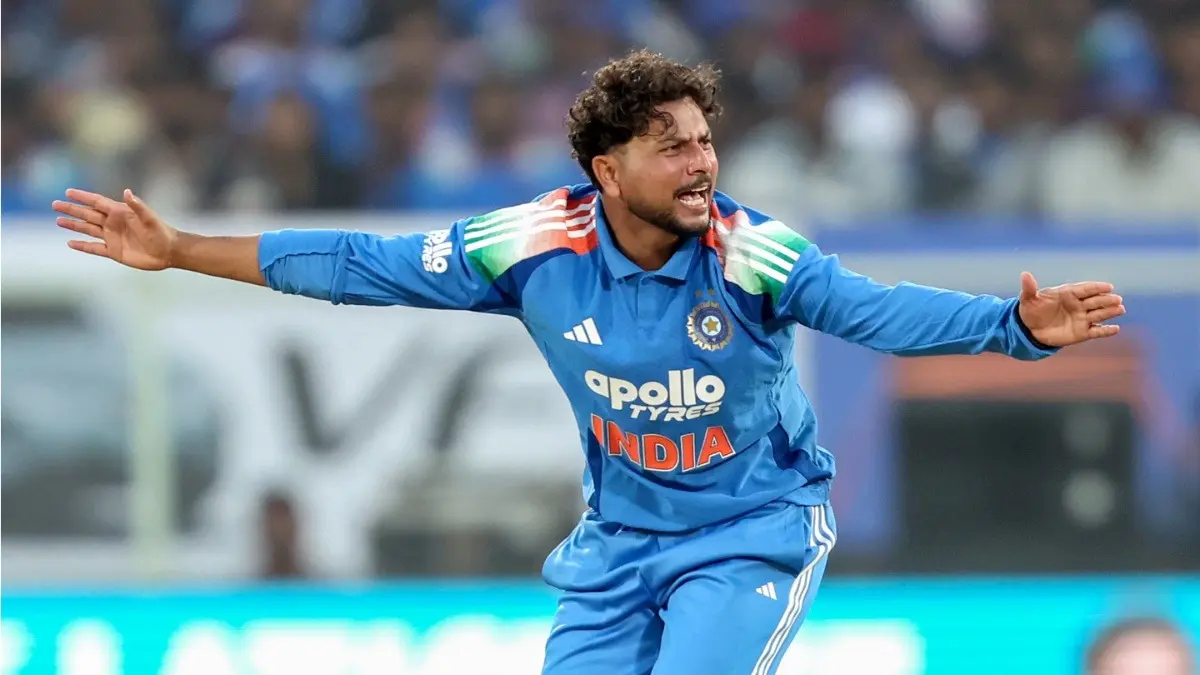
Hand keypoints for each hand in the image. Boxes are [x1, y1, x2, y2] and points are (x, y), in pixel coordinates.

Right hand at [52, 189, 175, 270]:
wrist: (169, 252)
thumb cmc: (161, 232)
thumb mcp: (150, 218)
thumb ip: (138, 206)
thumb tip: (127, 192)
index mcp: (120, 213)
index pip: (97, 202)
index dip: (83, 197)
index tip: (68, 192)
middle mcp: (113, 224)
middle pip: (88, 214)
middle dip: (72, 209)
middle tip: (55, 204)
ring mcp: (112, 237)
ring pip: (88, 230)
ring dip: (73, 225)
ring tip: (58, 221)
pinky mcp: (114, 251)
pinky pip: (94, 248)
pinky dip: (82, 246)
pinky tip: (70, 243)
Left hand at [1017, 271, 1124, 346]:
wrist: (1030, 329)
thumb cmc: (1031, 310)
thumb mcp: (1028, 299)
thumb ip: (1030, 288)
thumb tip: (1025, 274)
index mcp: (1068, 293)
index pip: (1085, 289)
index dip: (1096, 287)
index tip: (1108, 287)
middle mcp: (1078, 305)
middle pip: (1095, 301)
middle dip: (1106, 300)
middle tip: (1117, 299)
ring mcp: (1081, 318)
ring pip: (1099, 314)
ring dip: (1110, 312)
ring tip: (1120, 309)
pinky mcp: (1082, 332)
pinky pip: (1097, 332)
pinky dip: (1106, 331)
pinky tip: (1116, 329)